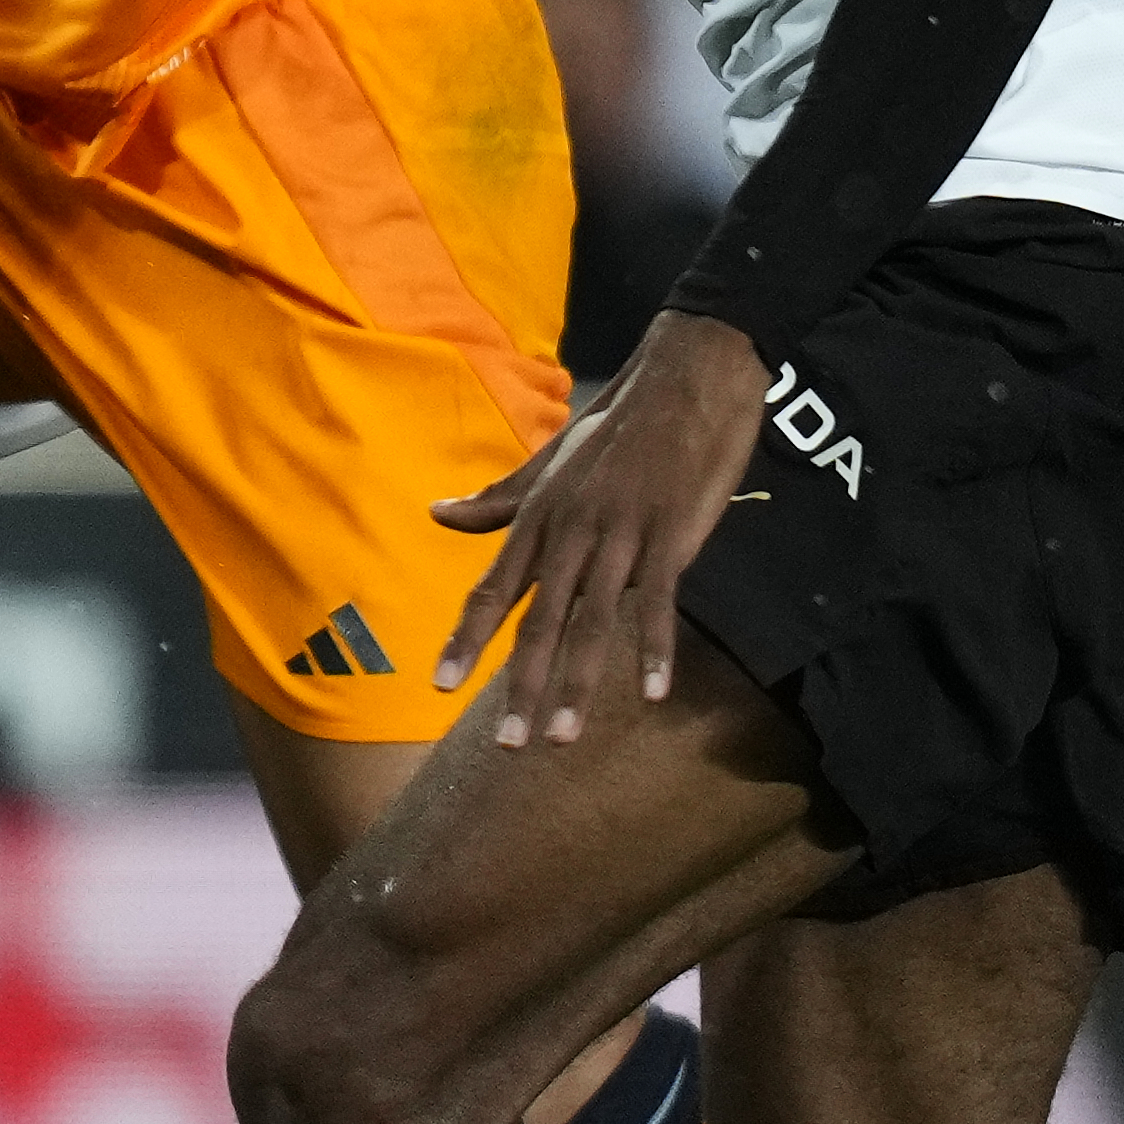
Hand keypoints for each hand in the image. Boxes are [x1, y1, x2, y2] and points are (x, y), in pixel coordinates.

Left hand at [430, 311, 771, 746]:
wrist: (685, 378)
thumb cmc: (617, 425)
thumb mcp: (551, 462)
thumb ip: (498, 498)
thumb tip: (438, 512)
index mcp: (539, 518)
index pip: (493, 589)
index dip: (468, 640)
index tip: (443, 686)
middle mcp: (571, 531)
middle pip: (539, 621)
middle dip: (523, 687)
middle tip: (511, 745)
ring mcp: (621, 535)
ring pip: (593, 622)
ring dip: (580, 684)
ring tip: (565, 737)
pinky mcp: (670, 535)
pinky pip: (659, 602)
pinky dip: (656, 649)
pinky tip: (652, 693)